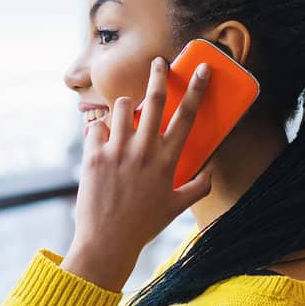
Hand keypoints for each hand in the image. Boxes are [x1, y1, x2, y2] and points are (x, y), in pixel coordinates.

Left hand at [61, 58, 213, 291]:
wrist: (107, 242)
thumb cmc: (143, 225)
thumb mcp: (176, 207)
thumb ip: (197, 187)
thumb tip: (211, 171)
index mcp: (167, 160)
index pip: (187, 116)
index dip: (196, 89)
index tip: (201, 70)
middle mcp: (144, 151)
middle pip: (154, 99)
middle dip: (158, 75)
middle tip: (158, 63)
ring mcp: (117, 151)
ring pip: (123, 107)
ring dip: (125, 108)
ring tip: (124, 120)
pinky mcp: (93, 156)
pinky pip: (96, 127)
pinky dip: (100, 131)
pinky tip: (102, 144)